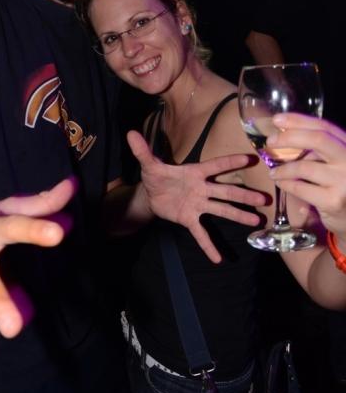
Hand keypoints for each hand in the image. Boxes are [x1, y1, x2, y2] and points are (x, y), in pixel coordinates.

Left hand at [127, 131, 264, 262]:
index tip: (249, 159)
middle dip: (243, 195)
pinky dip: (208, 246)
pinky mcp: (189, 219)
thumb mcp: (148, 164)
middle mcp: (201, 188)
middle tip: (263, 199)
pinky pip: (201, 233)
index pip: (215, 166)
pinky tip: (218, 258)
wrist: (151, 194)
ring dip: (238, 215)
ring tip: (256, 221)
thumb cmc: (157, 175)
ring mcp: (198, 205)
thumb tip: (130, 133)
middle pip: (225, 191)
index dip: (230, 163)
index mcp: (194, 172)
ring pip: (221, 210)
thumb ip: (142, 150)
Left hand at [268, 113, 345, 237]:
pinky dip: (286, 183)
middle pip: (318, 139)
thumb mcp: (335, 162)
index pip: (325, 126)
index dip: (299, 120)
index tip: (277, 119)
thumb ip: (319, 149)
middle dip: (289, 137)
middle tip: (270, 141)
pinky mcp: (333, 201)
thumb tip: (285, 133)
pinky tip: (280, 182)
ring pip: (304, 166)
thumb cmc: (339, 186)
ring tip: (273, 172)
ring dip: (282, 168)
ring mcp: (344, 182)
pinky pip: (300, 187)